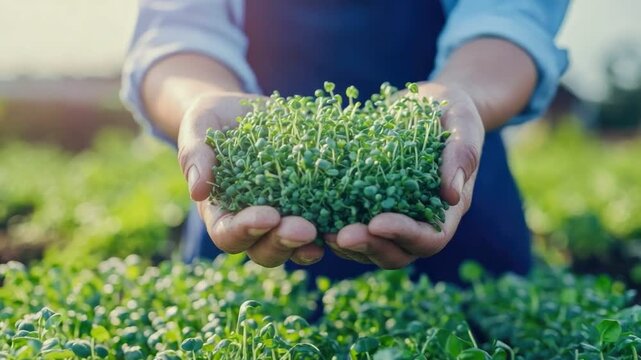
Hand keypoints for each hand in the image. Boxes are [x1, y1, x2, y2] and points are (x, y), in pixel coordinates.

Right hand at [177, 93, 323, 266]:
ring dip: (308, 244)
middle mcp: (251, 224)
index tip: (267, 215)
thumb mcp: (198, 129)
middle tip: (303, 228)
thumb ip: (195, 155)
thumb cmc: (212, 122)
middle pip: (264, 250)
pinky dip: (333, 227)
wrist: (242, 113)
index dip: (246, 231)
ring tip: (324, 232)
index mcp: (220, 212)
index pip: (228, 234)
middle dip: (283, 242)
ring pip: (294, 246)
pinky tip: (347, 220)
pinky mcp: (307, 205)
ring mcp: (282, 218)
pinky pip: (321, 224)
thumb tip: (197, 191)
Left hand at [327, 83, 484, 268]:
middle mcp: (418, 221)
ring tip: (321, 232)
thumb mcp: (462, 122)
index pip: (430, 237)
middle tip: (341, 236)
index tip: (377, 222)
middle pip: (396, 253)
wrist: (429, 104)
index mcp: (446, 209)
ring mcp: (392, 217)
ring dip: (346, 245)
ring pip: (370, 249)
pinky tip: (311, 216)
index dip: (404, 234)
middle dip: (369, 246)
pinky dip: (332, 227)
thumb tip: (451, 194)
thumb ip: (462, 154)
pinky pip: (352, 227)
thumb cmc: (452, 111)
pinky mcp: (368, 206)